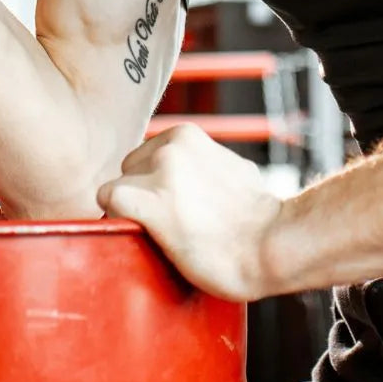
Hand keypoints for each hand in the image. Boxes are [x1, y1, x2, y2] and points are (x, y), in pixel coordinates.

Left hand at [97, 124, 282, 301]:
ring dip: (134, 209)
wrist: (273, 245)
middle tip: (172, 221)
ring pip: (118, 187)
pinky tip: (144, 233)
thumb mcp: (231, 170)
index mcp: (186, 135)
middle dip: (143, 193)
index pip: (146, 156)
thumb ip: (202, 164)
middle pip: (129, 170)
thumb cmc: (257, 219)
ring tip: (168, 231)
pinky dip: (119, 218)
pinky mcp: (150, 202)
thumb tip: (193, 178)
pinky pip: (109, 200)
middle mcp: (170, 147)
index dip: (153, 184)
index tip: (175, 207)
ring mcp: (160, 173)